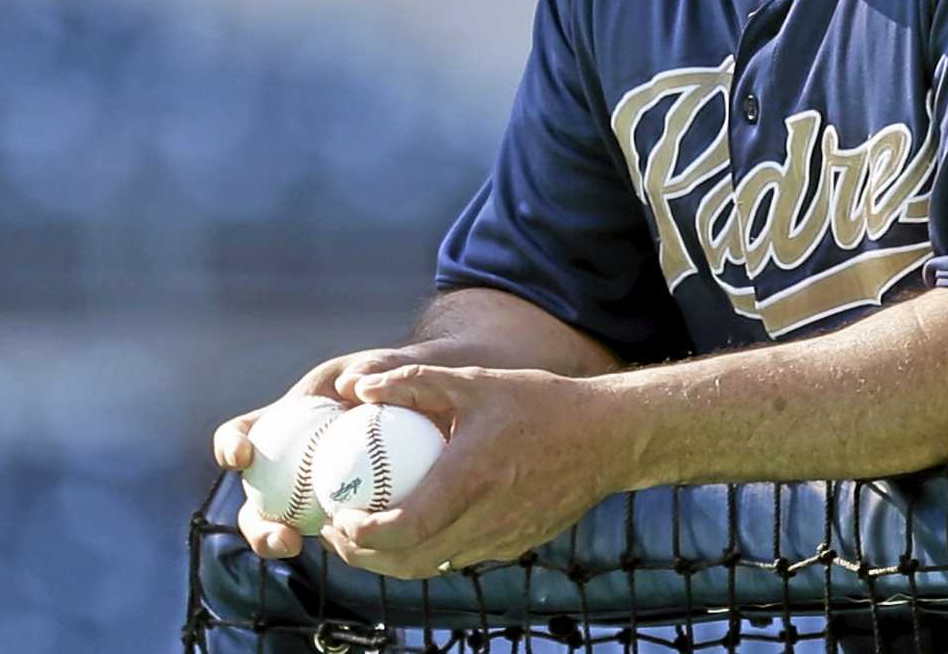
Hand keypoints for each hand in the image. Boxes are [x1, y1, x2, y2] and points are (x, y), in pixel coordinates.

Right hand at [211, 345, 445, 560]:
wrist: (425, 404)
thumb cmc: (393, 379)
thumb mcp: (381, 364)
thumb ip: (371, 368)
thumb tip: (351, 385)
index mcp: (280, 422)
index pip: (241, 434)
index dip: (231, 445)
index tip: (242, 455)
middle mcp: (284, 463)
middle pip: (253, 499)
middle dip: (254, 523)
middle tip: (278, 533)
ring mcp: (306, 492)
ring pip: (281, 525)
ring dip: (277, 540)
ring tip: (294, 543)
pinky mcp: (332, 512)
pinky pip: (326, 531)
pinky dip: (333, 539)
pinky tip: (348, 542)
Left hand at [317, 364, 626, 579]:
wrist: (609, 437)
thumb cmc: (542, 402)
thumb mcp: (476, 382)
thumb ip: (414, 383)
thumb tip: (357, 387)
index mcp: (471, 480)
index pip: (401, 530)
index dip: (359, 534)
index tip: (338, 516)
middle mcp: (485, 519)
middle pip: (407, 562)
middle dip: (362, 555)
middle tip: (340, 532)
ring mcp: (502, 539)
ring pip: (432, 565)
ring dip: (393, 558)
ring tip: (368, 533)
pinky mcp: (516, 545)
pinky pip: (461, 556)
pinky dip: (430, 549)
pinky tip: (421, 523)